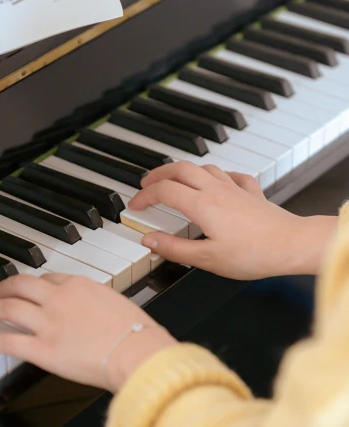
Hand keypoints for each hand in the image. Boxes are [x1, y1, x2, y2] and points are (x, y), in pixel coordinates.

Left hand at [0, 274, 175, 391]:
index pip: (47, 278)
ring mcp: (48, 322)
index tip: (26, 287)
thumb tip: (94, 313)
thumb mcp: (116, 304)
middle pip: (20, 285)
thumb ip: (97, 304)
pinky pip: (8, 340)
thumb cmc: (136, 333)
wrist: (137, 351)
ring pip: (8, 308)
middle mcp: (58, 298)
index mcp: (78, 284)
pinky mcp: (42, 349)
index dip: (32, 284)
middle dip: (3, 287)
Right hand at [128, 162, 336, 279]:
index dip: (145, 196)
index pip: (164, 191)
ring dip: (184, 170)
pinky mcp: (251, 193)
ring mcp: (235, 189)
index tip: (134, 205)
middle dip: (158, 173)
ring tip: (174, 179)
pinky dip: (217, 175)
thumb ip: (174, 249)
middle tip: (146, 183)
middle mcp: (216, 190)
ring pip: (203, 167)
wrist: (292, 245)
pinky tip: (218, 181)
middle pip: (180, 169)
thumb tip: (149, 240)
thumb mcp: (207, 259)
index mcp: (202, 205)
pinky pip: (231, 175)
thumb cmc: (254, 254)